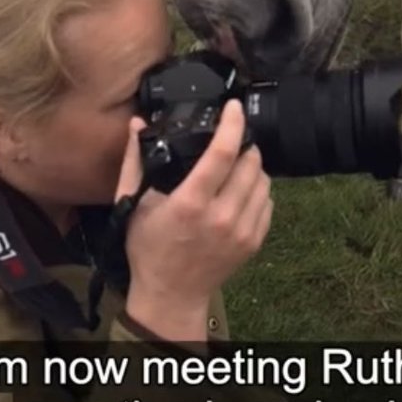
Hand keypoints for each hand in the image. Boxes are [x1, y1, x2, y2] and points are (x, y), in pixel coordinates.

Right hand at [115, 99, 272, 342]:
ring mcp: (241, 231)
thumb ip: (135, 161)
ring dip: (253, 167)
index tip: (233, 107)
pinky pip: (268, 203)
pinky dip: (258, 191)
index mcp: (190, 203)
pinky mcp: (253, 242)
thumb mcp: (133, 203)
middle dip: (244, 144)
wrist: (171, 294)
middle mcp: (221, 216)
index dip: (232, 124)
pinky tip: (241, 191)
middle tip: (231, 142)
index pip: (222, 153)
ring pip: (263, 181)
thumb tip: (136, 124)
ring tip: (236, 166)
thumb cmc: (149, 248)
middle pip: (250, 163)